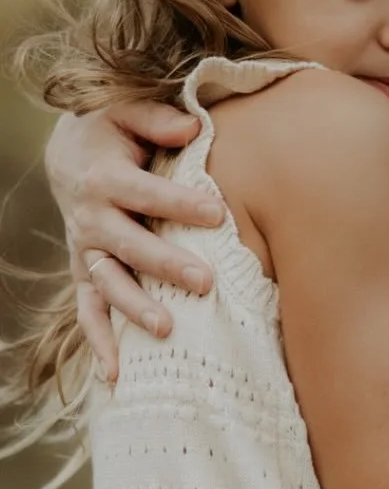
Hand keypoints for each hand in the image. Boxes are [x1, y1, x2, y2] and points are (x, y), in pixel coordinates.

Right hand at [48, 102, 223, 372]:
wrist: (70, 153)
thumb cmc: (113, 129)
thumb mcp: (127, 111)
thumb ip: (159, 119)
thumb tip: (192, 128)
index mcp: (104, 177)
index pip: (145, 192)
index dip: (180, 202)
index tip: (219, 213)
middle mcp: (90, 218)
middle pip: (128, 245)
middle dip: (165, 265)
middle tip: (206, 282)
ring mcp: (85, 249)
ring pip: (107, 284)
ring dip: (134, 308)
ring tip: (167, 330)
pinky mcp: (85, 270)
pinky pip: (87, 310)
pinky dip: (99, 342)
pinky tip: (115, 377)